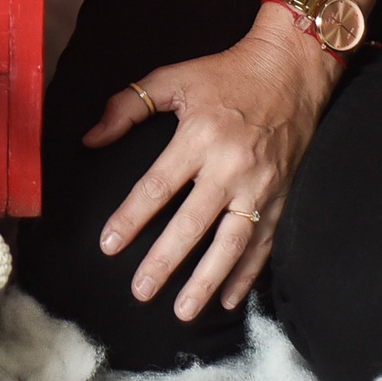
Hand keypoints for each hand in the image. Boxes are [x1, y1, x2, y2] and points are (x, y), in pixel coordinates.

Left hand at [85, 4, 343, 319]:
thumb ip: (128, 106)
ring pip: (231, 244)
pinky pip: (263, 243)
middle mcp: (231, 166)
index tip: (109, 245)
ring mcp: (260, 186)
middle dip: (164, 261)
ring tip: (183, 310)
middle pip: (192, 224)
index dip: (131, 218)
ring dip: (206, 280)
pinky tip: (227, 298)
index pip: (157, 186)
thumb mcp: (174, 78)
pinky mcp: (281, 197)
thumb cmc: (226, 74)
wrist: (292, 70)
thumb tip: (90, 138)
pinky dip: (246, 274)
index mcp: (199, 136)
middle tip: (140, 291)